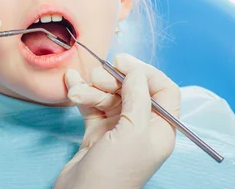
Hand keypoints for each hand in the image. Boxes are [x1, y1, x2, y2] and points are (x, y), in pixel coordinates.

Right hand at [54, 54, 180, 188]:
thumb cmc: (114, 171)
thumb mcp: (132, 132)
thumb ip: (137, 96)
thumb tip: (135, 68)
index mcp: (160, 128)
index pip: (163, 89)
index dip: (144, 72)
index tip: (122, 63)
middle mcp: (141, 127)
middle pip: (132, 88)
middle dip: (112, 79)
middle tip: (97, 78)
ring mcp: (118, 129)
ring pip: (108, 94)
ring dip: (91, 88)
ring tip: (77, 93)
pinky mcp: (96, 131)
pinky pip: (91, 103)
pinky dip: (81, 93)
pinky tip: (70, 85)